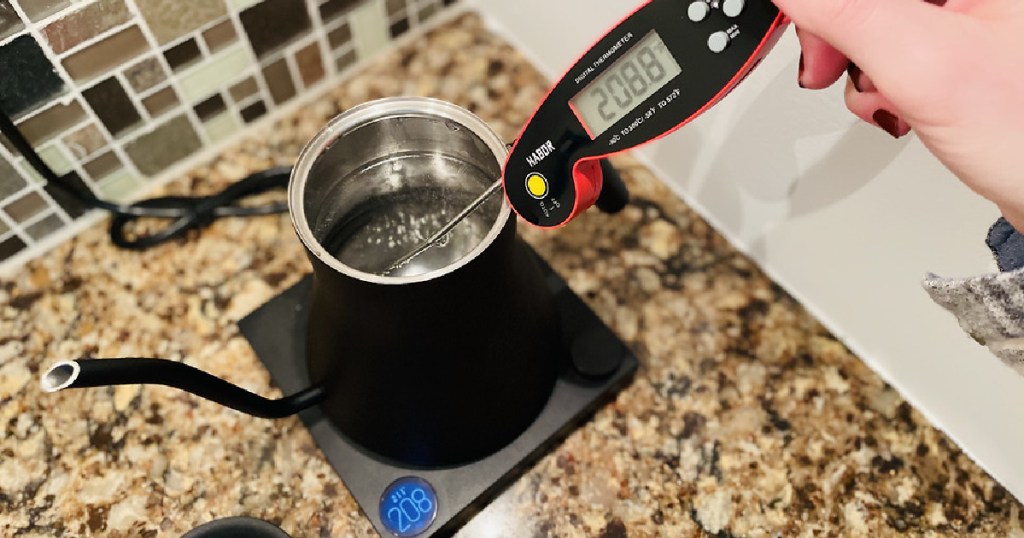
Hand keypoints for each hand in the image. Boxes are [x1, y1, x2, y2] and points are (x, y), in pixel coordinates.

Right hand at [773, 0, 1023, 228]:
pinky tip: (900, 101)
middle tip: (827, 64)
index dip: (827, 5)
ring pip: (877, 16)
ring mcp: (972, 15)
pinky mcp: (963, 42)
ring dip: (860, 60)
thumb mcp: (923, 64)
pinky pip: (895, 42)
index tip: (799, 25)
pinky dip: (882, 77)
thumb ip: (847, 11)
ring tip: (884, 94)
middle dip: (838, 27)